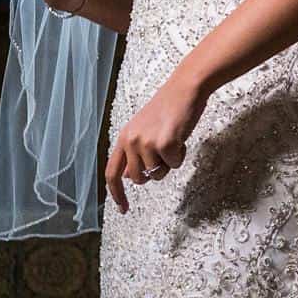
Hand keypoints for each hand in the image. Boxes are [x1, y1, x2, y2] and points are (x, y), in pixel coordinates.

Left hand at [104, 75, 204, 213]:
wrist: (185, 88)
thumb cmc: (169, 108)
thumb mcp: (144, 129)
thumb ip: (135, 152)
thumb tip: (130, 177)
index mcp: (124, 138)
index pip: (112, 174)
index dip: (116, 194)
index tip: (123, 209)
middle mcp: (130, 141)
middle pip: (138, 178)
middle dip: (154, 172)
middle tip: (166, 153)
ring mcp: (146, 142)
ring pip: (157, 174)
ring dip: (169, 163)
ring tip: (174, 141)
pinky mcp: (164, 143)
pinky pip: (174, 165)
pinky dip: (181, 155)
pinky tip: (181, 138)